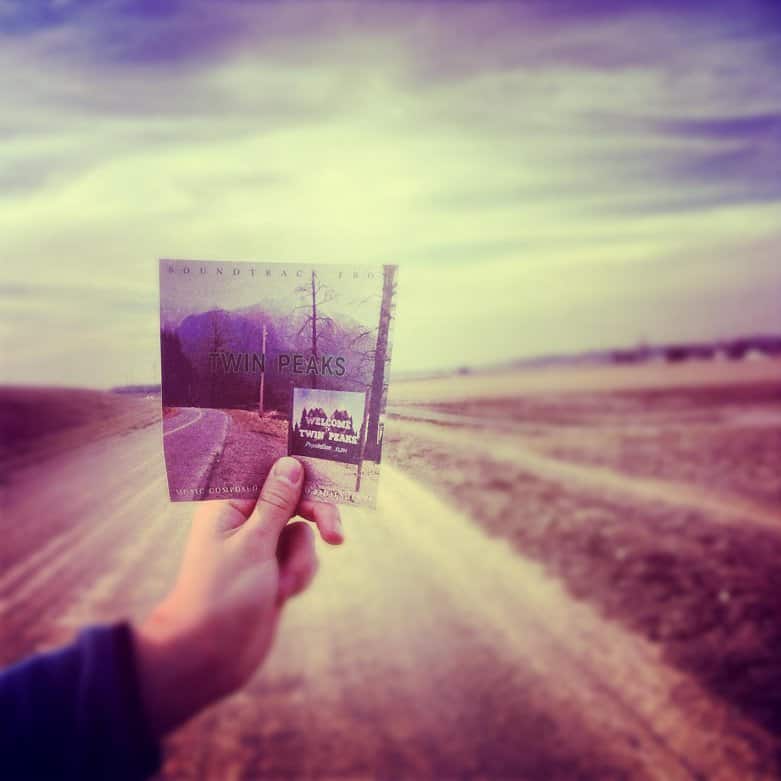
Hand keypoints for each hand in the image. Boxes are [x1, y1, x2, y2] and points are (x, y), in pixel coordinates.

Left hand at [133, 456, 342, 737]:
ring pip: (303, 531)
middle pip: (294, 496)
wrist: (210, 656)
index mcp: (228, 502)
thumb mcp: (254, 543)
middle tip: (335, 536)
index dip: (298, 463)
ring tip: (282, 587)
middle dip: (316, 517)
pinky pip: (303, 556)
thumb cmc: (222, 596)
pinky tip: (283, 595)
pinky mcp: (273, 567)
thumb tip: (292, 462)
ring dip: (301, 559)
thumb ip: (276, 501)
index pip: (268, 465)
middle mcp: (245, 516)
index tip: (329, 467)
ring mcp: (260, 543)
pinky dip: (300, 574)